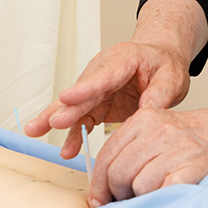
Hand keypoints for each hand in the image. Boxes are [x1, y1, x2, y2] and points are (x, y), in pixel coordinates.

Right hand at [24, 40, 191, 159]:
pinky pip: (82, 119)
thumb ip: (161, 93)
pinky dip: (74, 134)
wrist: (159, 61)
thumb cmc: (164, 64)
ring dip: (56, 119)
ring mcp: (97, 87)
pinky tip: (66, 149)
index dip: (85, 87)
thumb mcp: (172, 76)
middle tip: (52, 121)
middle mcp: (104, 71)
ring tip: (35, 130)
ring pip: (74, 105)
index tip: (68, 97)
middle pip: (83, 91)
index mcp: (123, 58)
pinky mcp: (96, 103)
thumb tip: (149, 113)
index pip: (103, 74)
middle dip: (67, 107)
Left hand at [89, 106, 207, 207]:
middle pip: (118, 173)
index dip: (99, 183)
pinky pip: (160, 192)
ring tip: (155, 188)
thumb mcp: (156, 129)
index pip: (107, 155)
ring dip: (142, 195)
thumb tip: (103, 186)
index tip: (99, 198)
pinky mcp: (191, 167)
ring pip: (137, 185)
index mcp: (144, 118)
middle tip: (128, 197)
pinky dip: (160, 197)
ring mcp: (176, 148)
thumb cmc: (191, 136)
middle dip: (118, 192)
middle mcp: (158, 130)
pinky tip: (168, 189)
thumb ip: (130, 148)